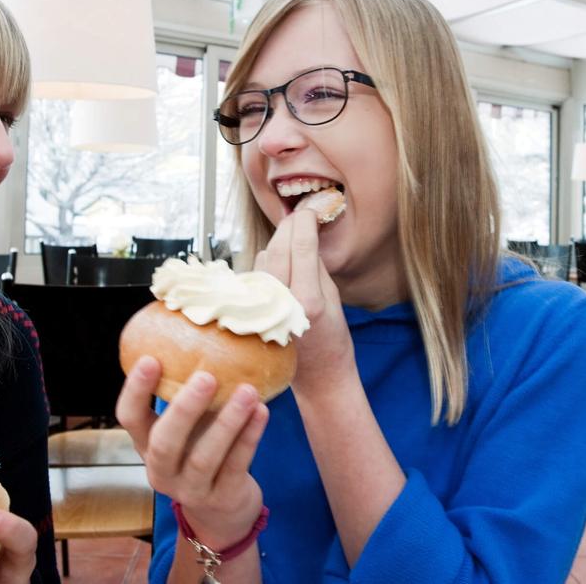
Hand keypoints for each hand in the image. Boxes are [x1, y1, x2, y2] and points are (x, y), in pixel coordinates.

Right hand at [115, 356, 267, 547]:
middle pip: (164, 443)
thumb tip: (204, 327)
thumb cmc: (203, 449)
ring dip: (228, 422)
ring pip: (205, 458)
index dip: (135, 390)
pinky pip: (236, 466)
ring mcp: (191, 490)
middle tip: (206, 376)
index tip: (149, 358)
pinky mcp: (222, 499)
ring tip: (247, 391)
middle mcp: (162, 470)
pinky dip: (250, 437)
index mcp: (147, 445)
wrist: (224, 511)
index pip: (128, 418)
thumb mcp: (189, 426)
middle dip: (184, 409)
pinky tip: (262, 411)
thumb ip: (187, 391)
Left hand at [256, 209, 354, 390]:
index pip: (301, 245)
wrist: (317, 376)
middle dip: (291, 224)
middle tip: (302, 214)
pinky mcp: (251, 309)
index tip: (312, 209)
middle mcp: (281, 303)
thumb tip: (305, 232)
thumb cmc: (332, 338)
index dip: (306, 220)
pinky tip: (282, 263)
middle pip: (279, 246)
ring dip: (279, 242)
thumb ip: (316, 265)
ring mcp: (262, 307)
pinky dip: (270, 261)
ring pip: (265, 255)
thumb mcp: (334, 298)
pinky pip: (258, 271)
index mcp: (308, 301)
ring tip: (296, 239)